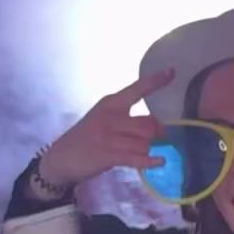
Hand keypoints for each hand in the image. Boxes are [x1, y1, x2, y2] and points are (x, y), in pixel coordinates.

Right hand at [40, 68, 173, 188]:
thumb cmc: (85, 138)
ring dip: (149, 150)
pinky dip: (151, 161)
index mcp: (110, 103)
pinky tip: (159, 161)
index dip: (155, 81)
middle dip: (158, 133)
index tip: (172, 71)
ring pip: (145, 142)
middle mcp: (110, 116)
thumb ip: (125, 118)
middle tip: (159, 138)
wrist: (61, 158)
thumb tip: (156, 126)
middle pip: (148, 123)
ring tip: (145, 153)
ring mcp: (109, 136)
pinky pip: (138, 157)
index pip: (137, 89)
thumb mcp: (102, 118)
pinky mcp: (109, 155)